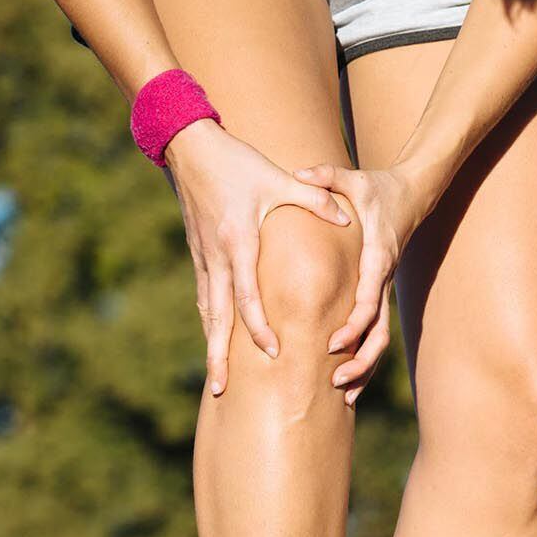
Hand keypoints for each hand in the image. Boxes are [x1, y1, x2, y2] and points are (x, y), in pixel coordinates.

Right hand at [164, 120, 350, 395]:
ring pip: (207, 311)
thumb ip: (315, 199)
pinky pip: (204, 295)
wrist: (189, 146)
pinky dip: (209, 320)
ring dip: (211, 345)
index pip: (247, 296)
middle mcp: (216, 256)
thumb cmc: (237, 162)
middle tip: (219, 390)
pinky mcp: (199, 253)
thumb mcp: (278, 178)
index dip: (258, 327)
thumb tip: (348, 216)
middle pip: (216, 317)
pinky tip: (214, 338)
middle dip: (219, 355)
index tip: (272, 353)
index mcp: (238, 242)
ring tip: (215, 378)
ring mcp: (203, 257)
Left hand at [293, 163, 433, 406]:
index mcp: (376, 258)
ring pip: (380, 339)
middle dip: (359, 361)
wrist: (413, 193)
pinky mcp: (379, 292)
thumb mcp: (353, 177)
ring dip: (364, 369)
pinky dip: (364, 358)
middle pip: (378, 332)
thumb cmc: (379, 187)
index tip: (333, 345)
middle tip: (335, 382)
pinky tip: (348, 382)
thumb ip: (326, 177)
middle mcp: (382, 279)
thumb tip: (300, 173)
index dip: (352, 326)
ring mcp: (383, 288)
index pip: (367, 301)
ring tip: (342, 395)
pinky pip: (375, 331)